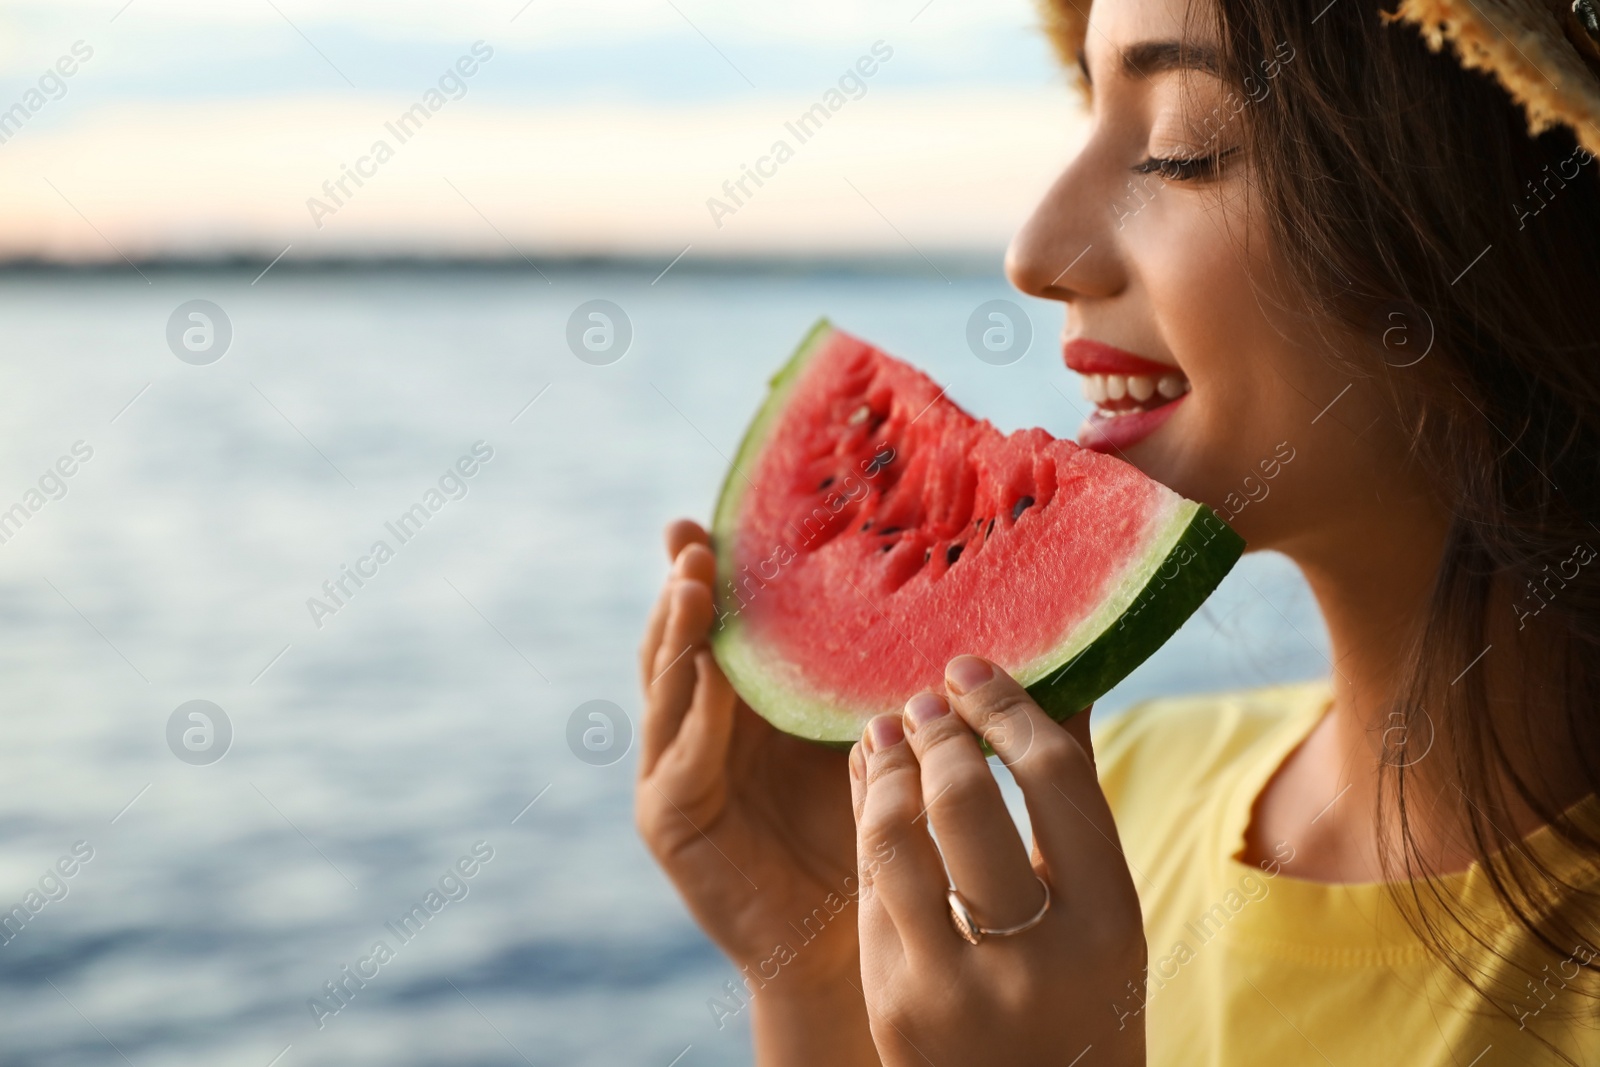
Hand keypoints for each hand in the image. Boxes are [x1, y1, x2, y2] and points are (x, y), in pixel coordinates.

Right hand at [636, 520, 877, 1064]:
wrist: (859, 945)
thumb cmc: (891, 842)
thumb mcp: (899, 744)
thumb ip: (927, 685)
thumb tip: (1021, 618)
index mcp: (758, 701)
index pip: (731, 620)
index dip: (723, 568)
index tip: (723, 513)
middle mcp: (710, 725)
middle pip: (685, 639)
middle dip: (686, 584)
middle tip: (693, 533)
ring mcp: (681, 770)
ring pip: (669, 686)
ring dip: (678, 632)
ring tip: (694, 580)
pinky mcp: (672, 819)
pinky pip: (678, 758)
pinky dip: (692, 714)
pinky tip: (710, 672)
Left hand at [849, 655, 1146, 1066]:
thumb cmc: (1083, 1000)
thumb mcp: (1105, 916)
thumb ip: (1075, 806)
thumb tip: (1059, 684)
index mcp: (1106, 923)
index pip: (1053, 780)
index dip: (1007, 710)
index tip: (973, 672)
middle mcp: (1031, 957)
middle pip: (966, 803)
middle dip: (937, 732)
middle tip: (925, 697)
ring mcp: (951, 984)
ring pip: (895, 841)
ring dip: (883, 769)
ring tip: (885, 729)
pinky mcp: (891, 1000)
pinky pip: (869, 888)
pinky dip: (867, 823)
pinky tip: (870, 783)